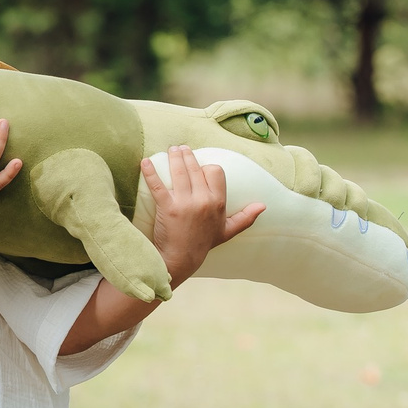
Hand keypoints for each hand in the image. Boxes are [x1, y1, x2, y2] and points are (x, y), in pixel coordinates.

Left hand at [142, 146, 264, 283]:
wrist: (181, 259)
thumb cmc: (202, 244)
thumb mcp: (227, 231)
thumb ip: (245, 218)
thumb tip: (262, 206)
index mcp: (218, 202)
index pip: (215, 172)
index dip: (206, 167)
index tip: (198, 166)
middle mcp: (204, 200)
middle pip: (196, 168)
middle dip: (187, 155)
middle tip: (179, 148)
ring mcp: (186, 203)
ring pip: (179, 172)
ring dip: (174, 157)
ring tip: (170, 150)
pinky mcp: (168, 208)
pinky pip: (158, 185)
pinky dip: (151, 172)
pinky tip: (145, 162)